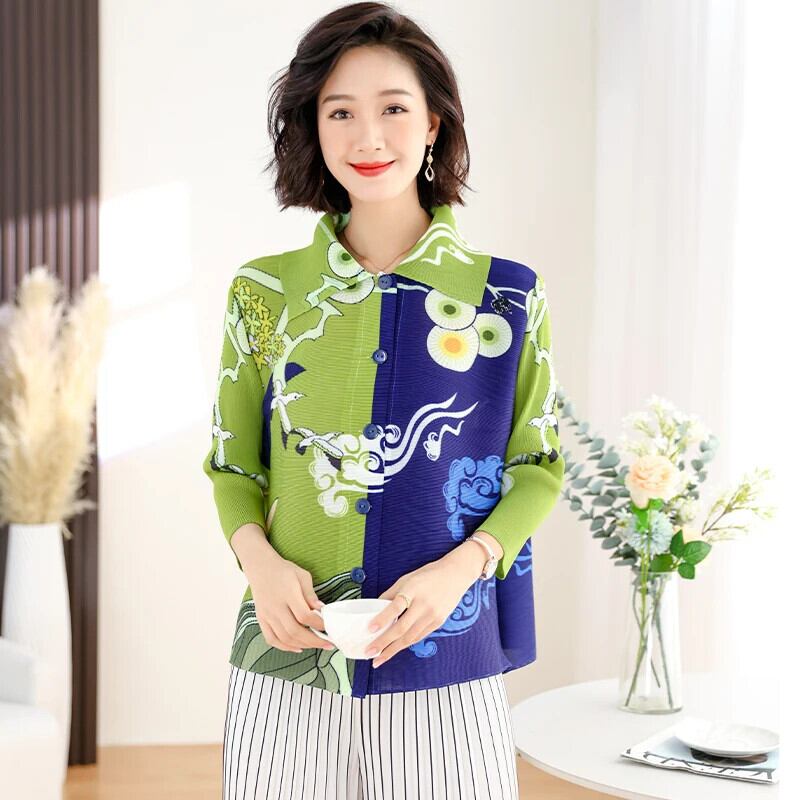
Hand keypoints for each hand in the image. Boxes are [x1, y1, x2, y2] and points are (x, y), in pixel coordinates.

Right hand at [246, 549, 335, 653]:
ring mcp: (266, 615)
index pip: (304, 616)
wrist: (260, 568)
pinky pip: (271, 639)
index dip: (318, 624)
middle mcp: (275, 607)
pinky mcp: (261, 620)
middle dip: (314, 641)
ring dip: (302, 645)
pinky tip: (298, 648)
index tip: (329, 627)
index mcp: (287, 594)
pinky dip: (285, 647)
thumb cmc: (284, 571)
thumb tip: (321, 610)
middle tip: (328, 644)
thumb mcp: (302, 576)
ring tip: (316, 645)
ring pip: (284, 638)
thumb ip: (311, 594)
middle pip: (295, 631)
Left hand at [364, 545, 484, 667]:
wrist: (455, 575)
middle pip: (402, 627)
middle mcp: (423, 604)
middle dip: (384, 642)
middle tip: (370, 652)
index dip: (383, 618)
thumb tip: (375, 608)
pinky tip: (395, 649)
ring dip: (393, 649)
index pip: (396, 606)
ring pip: (410, 637)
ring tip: (380, 658)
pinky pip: (419, 636)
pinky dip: (406, 644)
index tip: (371, 628)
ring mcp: (432, 615)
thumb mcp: (406, 579)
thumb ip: (391, 594)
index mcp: (413, 589)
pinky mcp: (438, 623)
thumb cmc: (429, 575)